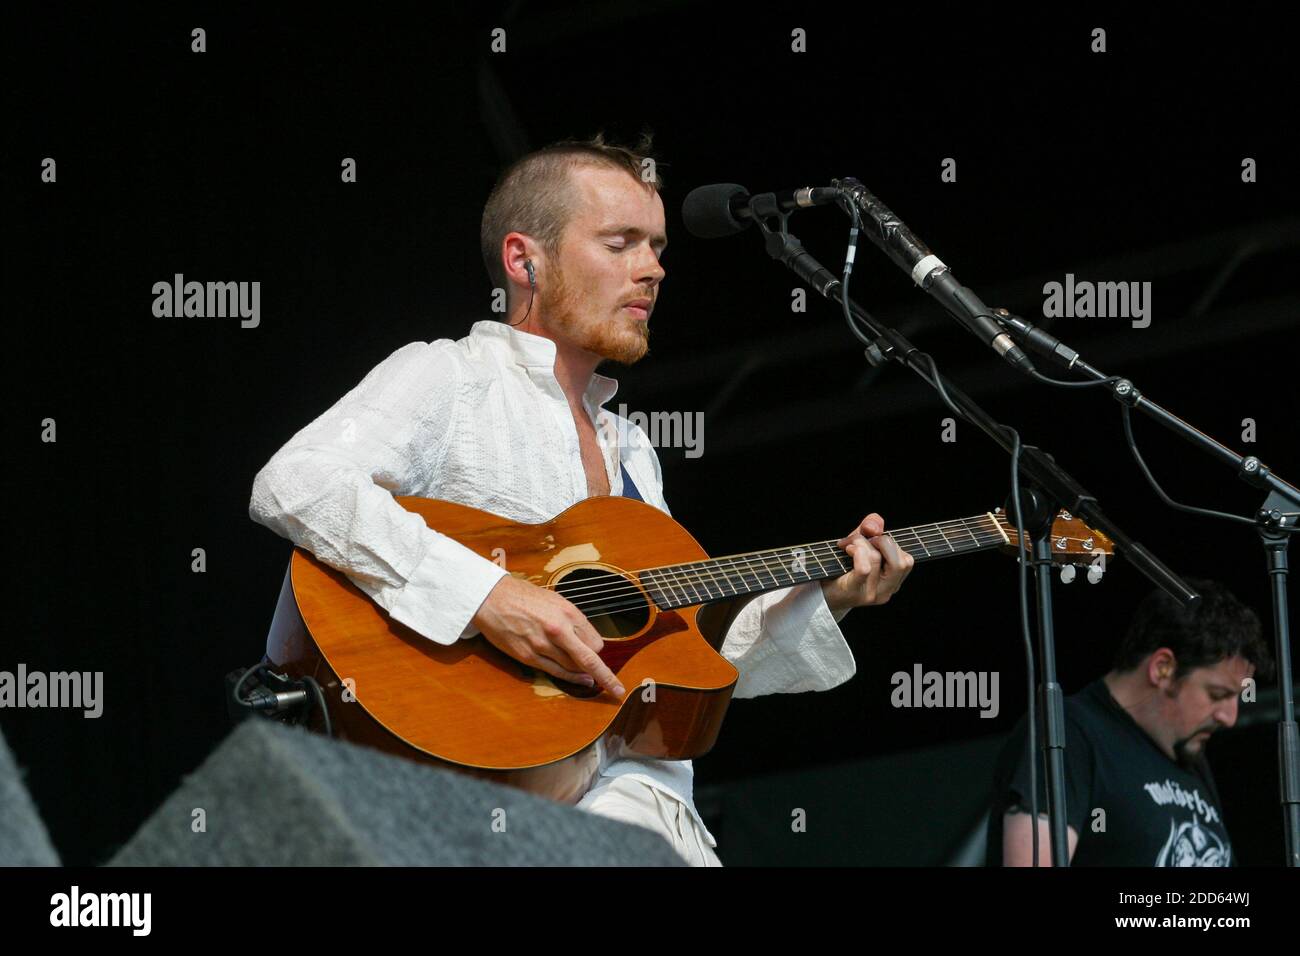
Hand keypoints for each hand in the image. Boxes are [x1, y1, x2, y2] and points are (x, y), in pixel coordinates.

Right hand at [471, 575, 625, 697]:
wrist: (492, 598)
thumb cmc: (524, 597)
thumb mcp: (555, 600)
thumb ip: (572, 621)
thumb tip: (587, 640)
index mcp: (567, 612)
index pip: (595, 642)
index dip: (598, 650)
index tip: (599, 656)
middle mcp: (558, 630)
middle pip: (589, 659)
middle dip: (607, 677)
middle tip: (618, 690)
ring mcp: (542, 645)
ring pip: (573, 668)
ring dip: (584, 674)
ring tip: (594, 680)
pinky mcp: (528, 656)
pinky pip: (555, 672)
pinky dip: (570, 678)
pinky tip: (580, 681)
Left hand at [819, 513, 914, 616]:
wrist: (819, 591)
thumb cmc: (840, 566)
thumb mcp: (860, 542)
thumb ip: (871, 527)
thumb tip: (873, 526)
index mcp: (892, 582)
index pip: (907, 561)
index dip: (892, 543)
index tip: (872, 538)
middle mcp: (886, 591)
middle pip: (902, 562)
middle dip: (882, 541)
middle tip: (863, 540)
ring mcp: (871, 594)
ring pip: (877, 558)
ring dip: (860, 542)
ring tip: (848, 545)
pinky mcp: (855, 592)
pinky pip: (864, 568)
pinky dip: (856, 551)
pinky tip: (846, 549)